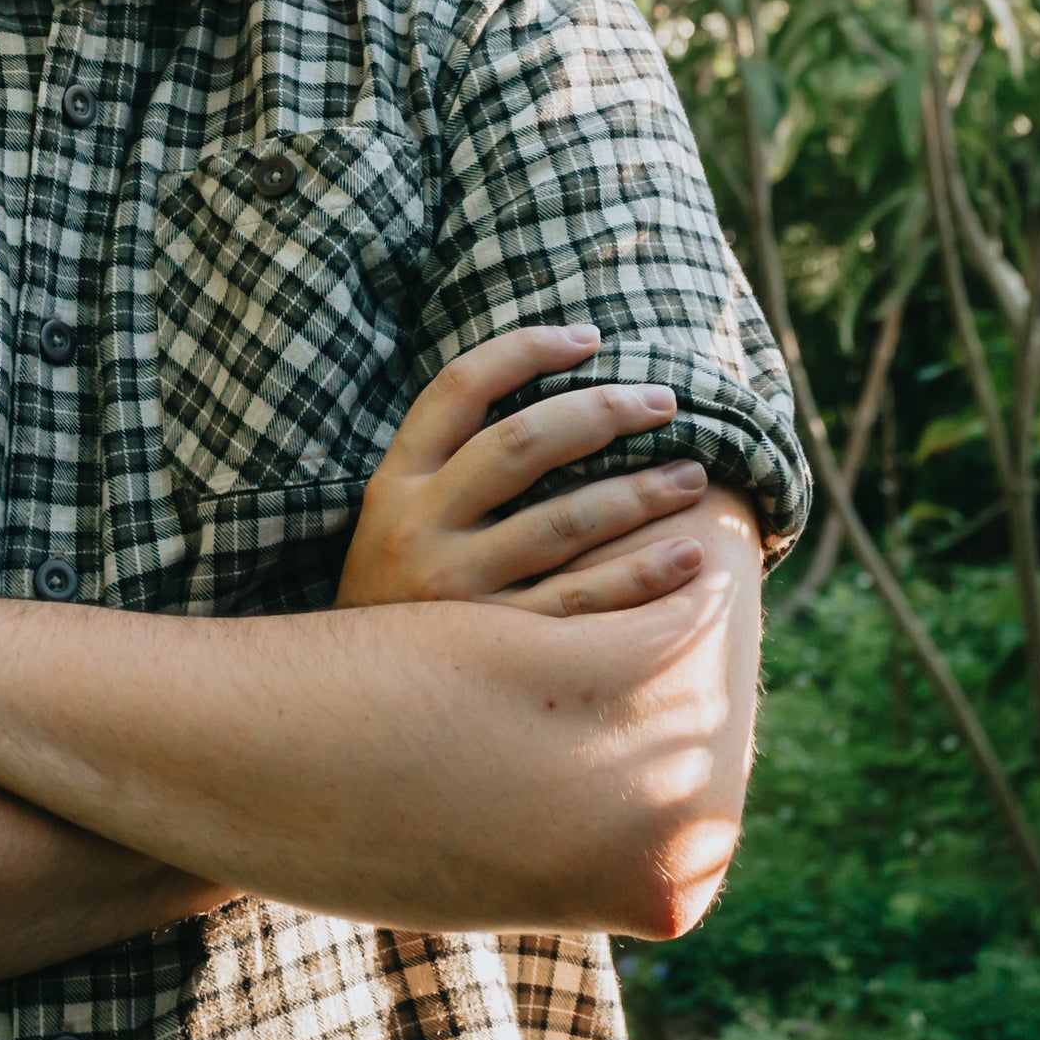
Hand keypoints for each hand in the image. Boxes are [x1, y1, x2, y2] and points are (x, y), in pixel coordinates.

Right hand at [336, 324, 719, 615]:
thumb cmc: (396, 592)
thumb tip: (550, 403)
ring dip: (639, 494)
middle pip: (522, 444)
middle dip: (603, 413)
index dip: (525, 350)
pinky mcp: (491, 649)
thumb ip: (449, 466)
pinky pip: (581, 604)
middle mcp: (418, 526)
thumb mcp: (394, 518)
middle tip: (663, 401)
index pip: (459, 388)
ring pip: (562, 523)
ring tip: (691, 476)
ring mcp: (454, 589)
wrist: (348, 703)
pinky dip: (640, 576)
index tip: (589, 337)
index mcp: (395, 481)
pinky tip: (687, 556)